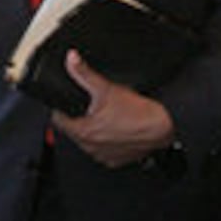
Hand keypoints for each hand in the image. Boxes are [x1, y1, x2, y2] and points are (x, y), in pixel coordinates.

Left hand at [50, 50, 176, 168]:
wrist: (162, 128)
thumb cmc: (137, 113)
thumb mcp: (106, 87)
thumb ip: (84, 73)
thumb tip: (71, 59)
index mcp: (82, 131)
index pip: (58, 120)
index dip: (61, 109)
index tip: (67, 103)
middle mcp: (90, 147)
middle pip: (73, 131)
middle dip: (78, 119)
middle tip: (91, 107)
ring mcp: (102, 156)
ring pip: (88, 142)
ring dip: (93, 131)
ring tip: (105, 117)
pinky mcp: (115, 160)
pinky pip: (104, 151)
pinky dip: (106, 142)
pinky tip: (116, 130)